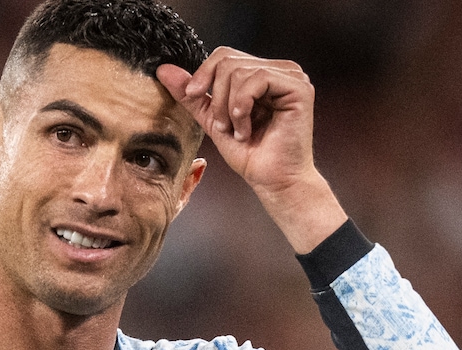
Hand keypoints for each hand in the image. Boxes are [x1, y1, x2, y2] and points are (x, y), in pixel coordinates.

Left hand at [158, 48, 345, 252]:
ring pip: (239, 71)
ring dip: (228, 108)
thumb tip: (163, 69)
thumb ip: (192, 95)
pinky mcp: (298, 87)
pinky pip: (256, 80)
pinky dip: (242, 107)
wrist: (271, 181)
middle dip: (217, 97)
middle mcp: (279, 70)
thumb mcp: (213, 120)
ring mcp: (291, 76)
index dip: (203, 73)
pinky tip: (246, 130)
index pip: (224, 55)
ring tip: (237, 132)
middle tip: (223, 126)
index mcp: (261, 73)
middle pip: (228, 61)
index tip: (191, 95)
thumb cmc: (249, 155)